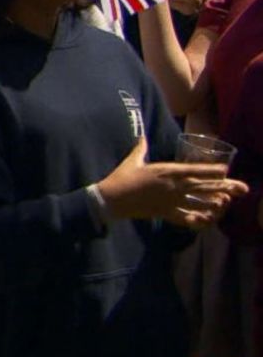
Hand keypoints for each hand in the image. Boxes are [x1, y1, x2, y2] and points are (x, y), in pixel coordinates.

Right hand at [95, 137, 246, 225]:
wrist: (112, 199)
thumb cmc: (121, 177)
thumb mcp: (132, 160)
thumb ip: (141, 148)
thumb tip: (141, 137)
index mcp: (167, 170)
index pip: (196, 170)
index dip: (213, 170)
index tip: (226, 170)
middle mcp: (173, 186)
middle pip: (205, 186)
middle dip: (226, 187)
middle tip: (244, 188)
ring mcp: (171, 201)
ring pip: (201, 202)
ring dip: (217, 203)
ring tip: (228, 202)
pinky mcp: (166, 213)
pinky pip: (188, 218)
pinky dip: (200, 219)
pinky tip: (208, 219)